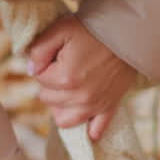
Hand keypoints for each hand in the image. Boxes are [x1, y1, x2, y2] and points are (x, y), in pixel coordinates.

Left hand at [27, 15, 137, 140]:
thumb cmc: (93, 29)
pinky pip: (96, 129)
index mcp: (65, 78)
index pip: (39, 79)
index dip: (44, 65)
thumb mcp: (60, 29)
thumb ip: (39, 50)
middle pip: (49, 100)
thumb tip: (31, 70)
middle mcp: (80, 97)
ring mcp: (96, 105)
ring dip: (61, 107)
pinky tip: (85, 126)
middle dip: (51, 84)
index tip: (55, 54)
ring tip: (67, 91)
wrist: (128, 32)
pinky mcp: (110, 106)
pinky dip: (88, 130)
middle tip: (62, 67)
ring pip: (64, 120)